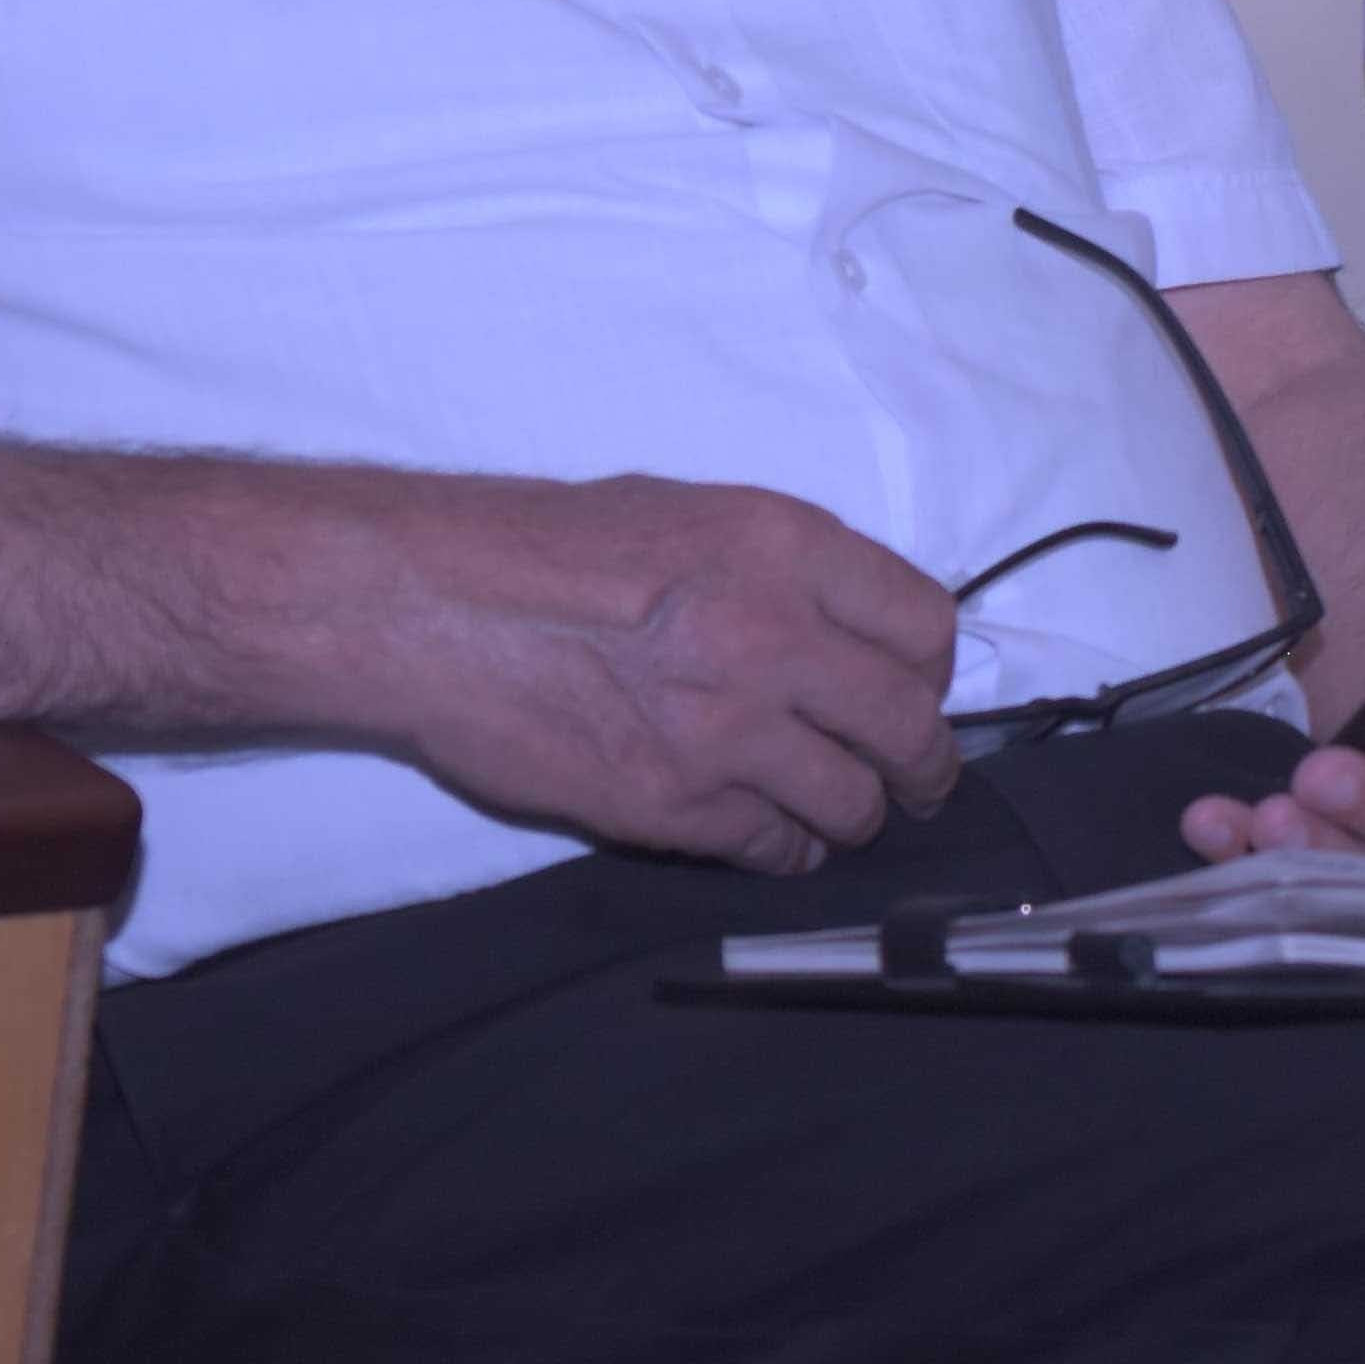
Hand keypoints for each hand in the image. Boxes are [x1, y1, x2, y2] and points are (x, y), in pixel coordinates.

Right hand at [384, 471, 964, 873]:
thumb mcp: (692, 514)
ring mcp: (727, 730)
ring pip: (854, 802)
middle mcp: (776, 638)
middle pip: (910, 725)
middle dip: (928, 765)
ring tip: (844, 816)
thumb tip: (849, 630)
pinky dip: (785, 849)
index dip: (931, 669)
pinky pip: (773, 846)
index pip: (926, 624)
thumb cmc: (547, 548)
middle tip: (924, 782)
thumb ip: (785, 571)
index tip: (920, 689)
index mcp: (788, 549)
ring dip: (858, 815)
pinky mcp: (674, 805)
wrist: (433, 606)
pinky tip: (774, 839)